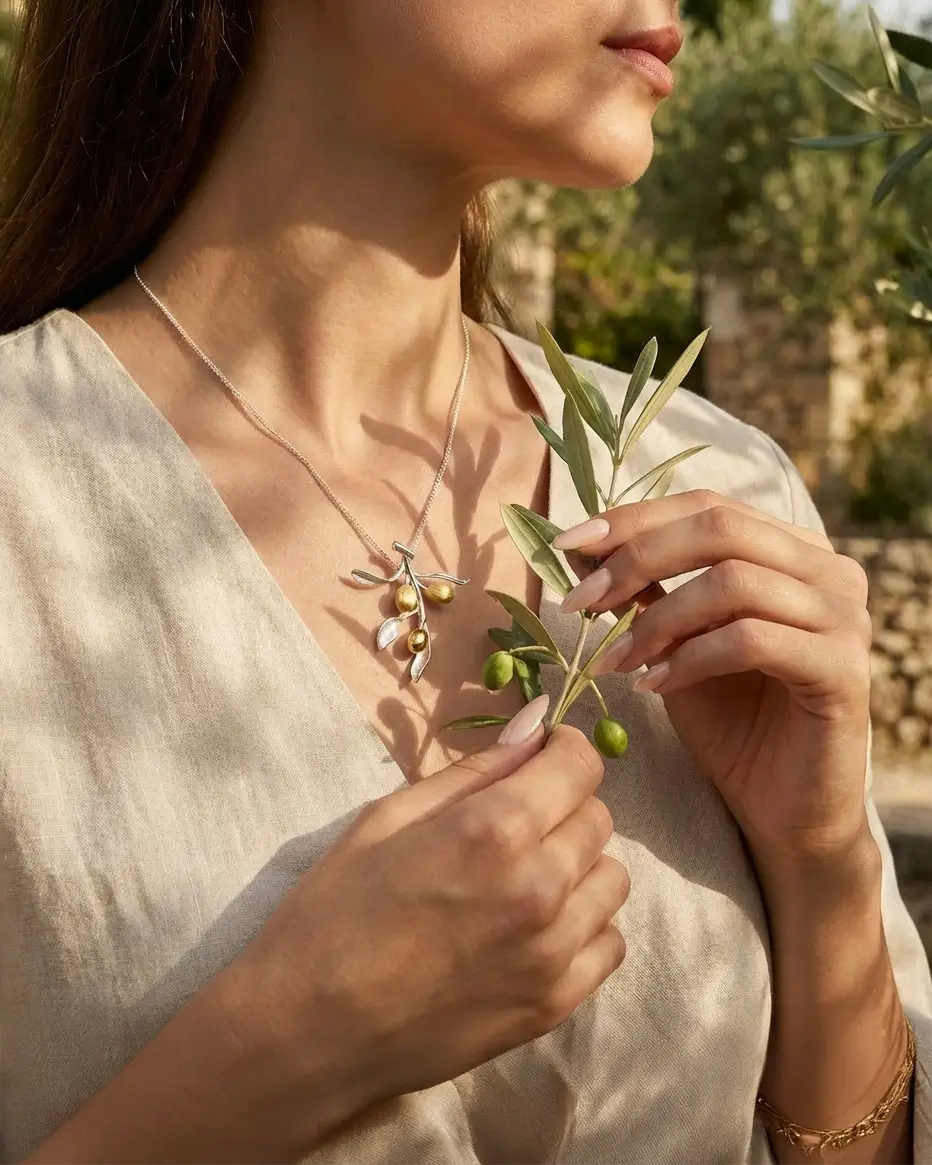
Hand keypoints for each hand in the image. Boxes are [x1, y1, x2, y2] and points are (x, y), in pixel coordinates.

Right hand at [223, 706, 627, 1148]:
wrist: (306, 1032)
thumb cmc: (332, 913)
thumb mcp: (387, 818)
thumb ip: (473, 771)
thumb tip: (534, 726)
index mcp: (493, 829)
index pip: (580, 765)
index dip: (563, 750)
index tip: (542, 758)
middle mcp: (539, 886)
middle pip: (598, 818)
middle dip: (564, 804)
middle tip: (517, 822)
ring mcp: (553, 952)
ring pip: (612, 878)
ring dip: (579, 865)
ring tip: (528, 876)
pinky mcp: (555, 1005)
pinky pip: (610, 944)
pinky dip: (586, 925)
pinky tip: (539, 928)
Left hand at [554, 490, 872, 866]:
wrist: (782, 810)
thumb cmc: (730, 723)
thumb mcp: (674, 643)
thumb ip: (645, 589)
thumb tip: (580, 544)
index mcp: (793, 551)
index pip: (709, 507)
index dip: (635, 518)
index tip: (568, 543)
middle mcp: (830, 571)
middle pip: (721, 529)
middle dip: (637, 557)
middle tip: (580, 600)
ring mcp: (845, 617)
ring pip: (734, 582)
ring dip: (657, 620)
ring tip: (616, 660)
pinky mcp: (844, 669)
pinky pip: (752, 639)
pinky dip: (690, 658)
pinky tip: (654, 686)